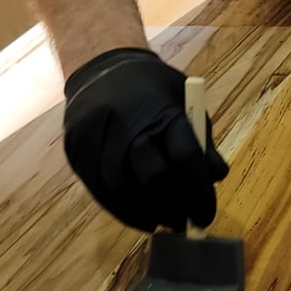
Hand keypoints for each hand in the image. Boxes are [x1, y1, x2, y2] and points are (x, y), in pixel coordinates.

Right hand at [63, 47, 227, 231]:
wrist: (101, 67)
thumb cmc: (152, 88)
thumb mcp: (185, 102)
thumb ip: (201, 142)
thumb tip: (214, 180)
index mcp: (160, 109)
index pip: (185, 157)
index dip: (199, 193)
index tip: (206, 216)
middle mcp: (125, 123)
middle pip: (151, 177)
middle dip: (172, 208)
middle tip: (184, 223)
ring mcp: (95, 137)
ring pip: (122, 189)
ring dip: (145, 214)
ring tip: (163, 223)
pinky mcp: (76, 150)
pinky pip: (99, 191)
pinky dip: (122, 210)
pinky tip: (139, 217)